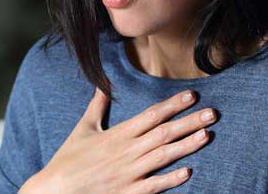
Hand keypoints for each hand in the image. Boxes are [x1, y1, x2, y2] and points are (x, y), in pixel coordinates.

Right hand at [19, 88, 216, 193]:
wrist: (55, 190)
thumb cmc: (68, 160)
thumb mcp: (83, 129)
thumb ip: (97, 107)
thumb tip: (103, 85)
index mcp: (118, 134)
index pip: (151, 115)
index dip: (172, 105)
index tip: (192, 96)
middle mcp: (126, 151)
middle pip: (163, 133)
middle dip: (189, 122)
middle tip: (212, 113)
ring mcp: (128, 173)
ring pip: (163, 157)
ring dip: (186, 146)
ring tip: (206, 135)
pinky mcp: (127, 193)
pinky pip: (153, 186)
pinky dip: (170, 179)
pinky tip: (187, 172)